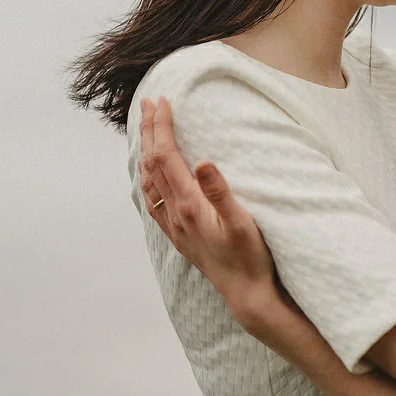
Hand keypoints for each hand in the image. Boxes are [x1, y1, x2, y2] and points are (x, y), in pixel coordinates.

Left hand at [138, 98, 281, 326]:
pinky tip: (149, 175)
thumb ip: (220, 191)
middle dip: (150, 130)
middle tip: (149, 103)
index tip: (162, 101)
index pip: (166, 156)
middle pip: (153, 163)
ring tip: (147, 129)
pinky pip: (153, 199)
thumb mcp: (242, 222)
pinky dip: (147, 177)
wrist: (246, 294)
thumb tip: (203, 162)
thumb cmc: (249, 257)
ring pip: (149, 180)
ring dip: (146, 151)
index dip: (163, 127)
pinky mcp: (178, 234)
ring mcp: (173, 225)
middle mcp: (174, 214)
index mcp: (188, 205)